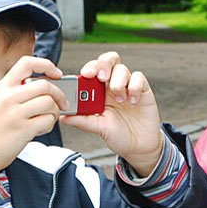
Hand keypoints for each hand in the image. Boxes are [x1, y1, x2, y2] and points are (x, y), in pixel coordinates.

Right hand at [0, 56, 66, 173]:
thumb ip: (17, 93)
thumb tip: (46, 88)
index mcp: (2, 88)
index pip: (27, 63)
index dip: (46, 65)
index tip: (57, 74)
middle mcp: (8, 97)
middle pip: (45, 85)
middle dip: (59, 94)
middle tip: (62, 103)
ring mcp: (15, 113)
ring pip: (49, 103)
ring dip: (55, 112)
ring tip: (47, 119)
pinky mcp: (23, 129)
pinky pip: (48, 121)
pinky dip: (50, 125)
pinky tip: (40, 129)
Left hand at [62, 51, 162, 176]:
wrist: (138, 146)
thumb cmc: (118, 135)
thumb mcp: (98, 128)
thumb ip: (82, 120)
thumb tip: (63, 116)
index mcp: (99, 92)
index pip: (92, 70)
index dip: (89, 68)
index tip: (85, 74)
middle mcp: (112, 85)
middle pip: (108, 61)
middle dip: (103, 64)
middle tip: (101, 77)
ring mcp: (128, 86)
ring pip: (122, 68)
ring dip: (118, 81)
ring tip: (120, 99)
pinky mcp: (143, 90)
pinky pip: (139, 77)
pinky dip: (134, 87)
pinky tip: (133, 101)